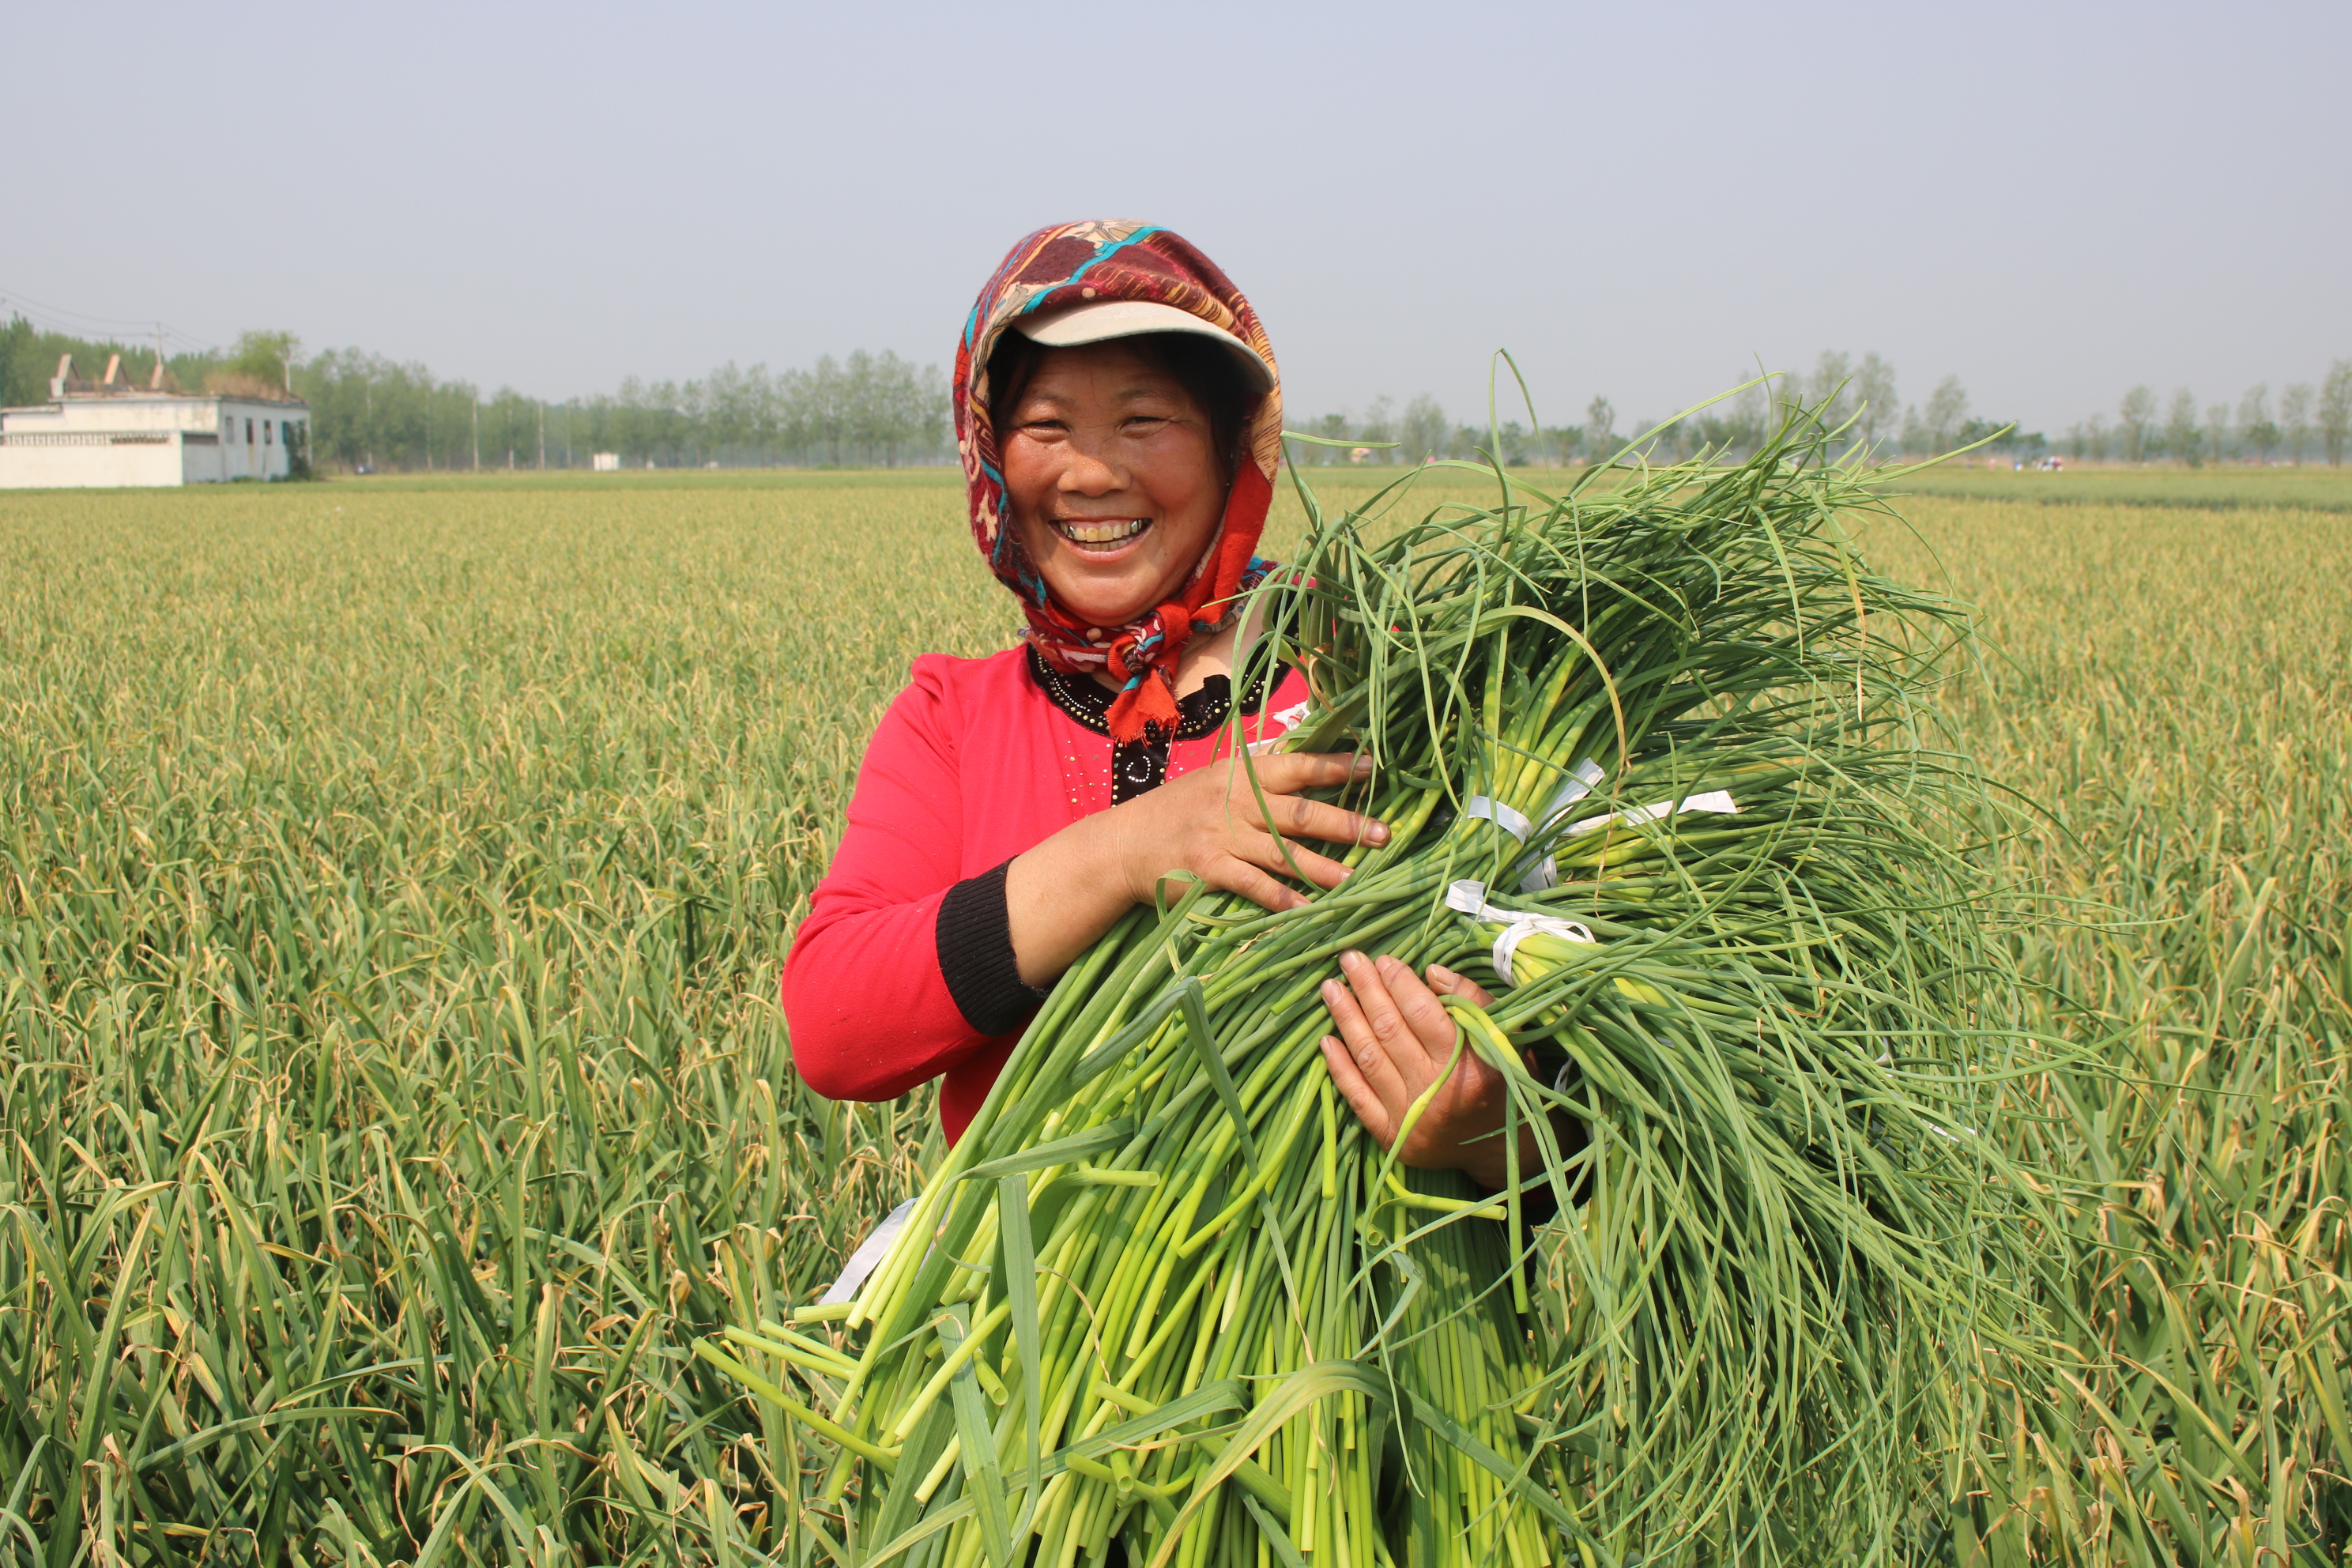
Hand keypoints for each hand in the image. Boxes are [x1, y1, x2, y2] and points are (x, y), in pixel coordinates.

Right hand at [1005, 752, 1386, 987]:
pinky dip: (1280, 898)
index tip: (1373, 768)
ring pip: (1282, 852)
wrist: (1123, 844)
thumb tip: (1299, 754)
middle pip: (1299, 812)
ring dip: (1321, 867)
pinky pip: (1252, 885)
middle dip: (1344, 824)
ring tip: (1355, 879)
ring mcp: (1222, 836)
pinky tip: (1306, 910)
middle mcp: (1236, 802)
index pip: (1298, 766)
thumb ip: (1255, 772)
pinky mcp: (1209, 870)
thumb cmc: (1176, 811)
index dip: (1336, 767)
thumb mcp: (1214, 780)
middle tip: (1382, 834)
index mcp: (1241, 774)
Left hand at [1319, 954, 1528, 1191]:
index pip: (1425, 1014)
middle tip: (1349, 960)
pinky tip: (1327, 1040)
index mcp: (1474, 1066)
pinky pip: (1357, 1096)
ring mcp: (1412, 1119)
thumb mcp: (1505, 1037)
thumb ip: (1473, 1001)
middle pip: (1391, 1031)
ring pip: (1370, 1058)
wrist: (1501, 1147)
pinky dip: (1339, 1067)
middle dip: (1367, 990)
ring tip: (1331, 989)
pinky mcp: (1393, 1137)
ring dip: (1347, 1019)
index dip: (1400, 983)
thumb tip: (1431, 972)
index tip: (1384, 960)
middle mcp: (1439, 1094)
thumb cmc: (1504, 1081)